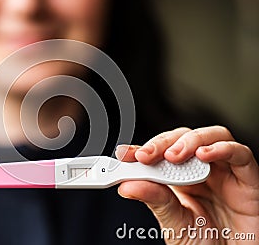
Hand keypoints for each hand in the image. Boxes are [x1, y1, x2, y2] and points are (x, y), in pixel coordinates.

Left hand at [115, 126, 258, 243]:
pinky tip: (204, 155)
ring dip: (190, 141)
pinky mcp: (248, 179)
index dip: (143, 148)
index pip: (161, 152)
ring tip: (172, 156)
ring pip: (212, 136)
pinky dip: (222, 149)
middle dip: (163, 142)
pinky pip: (240, 154)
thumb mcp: (174, 223)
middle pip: (184, 138)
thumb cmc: (206, 244)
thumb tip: (127, 186)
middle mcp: (203, 171)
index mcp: (181, 179)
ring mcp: (225, 172)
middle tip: (146, 155)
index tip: (125, 153)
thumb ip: (155, 201)